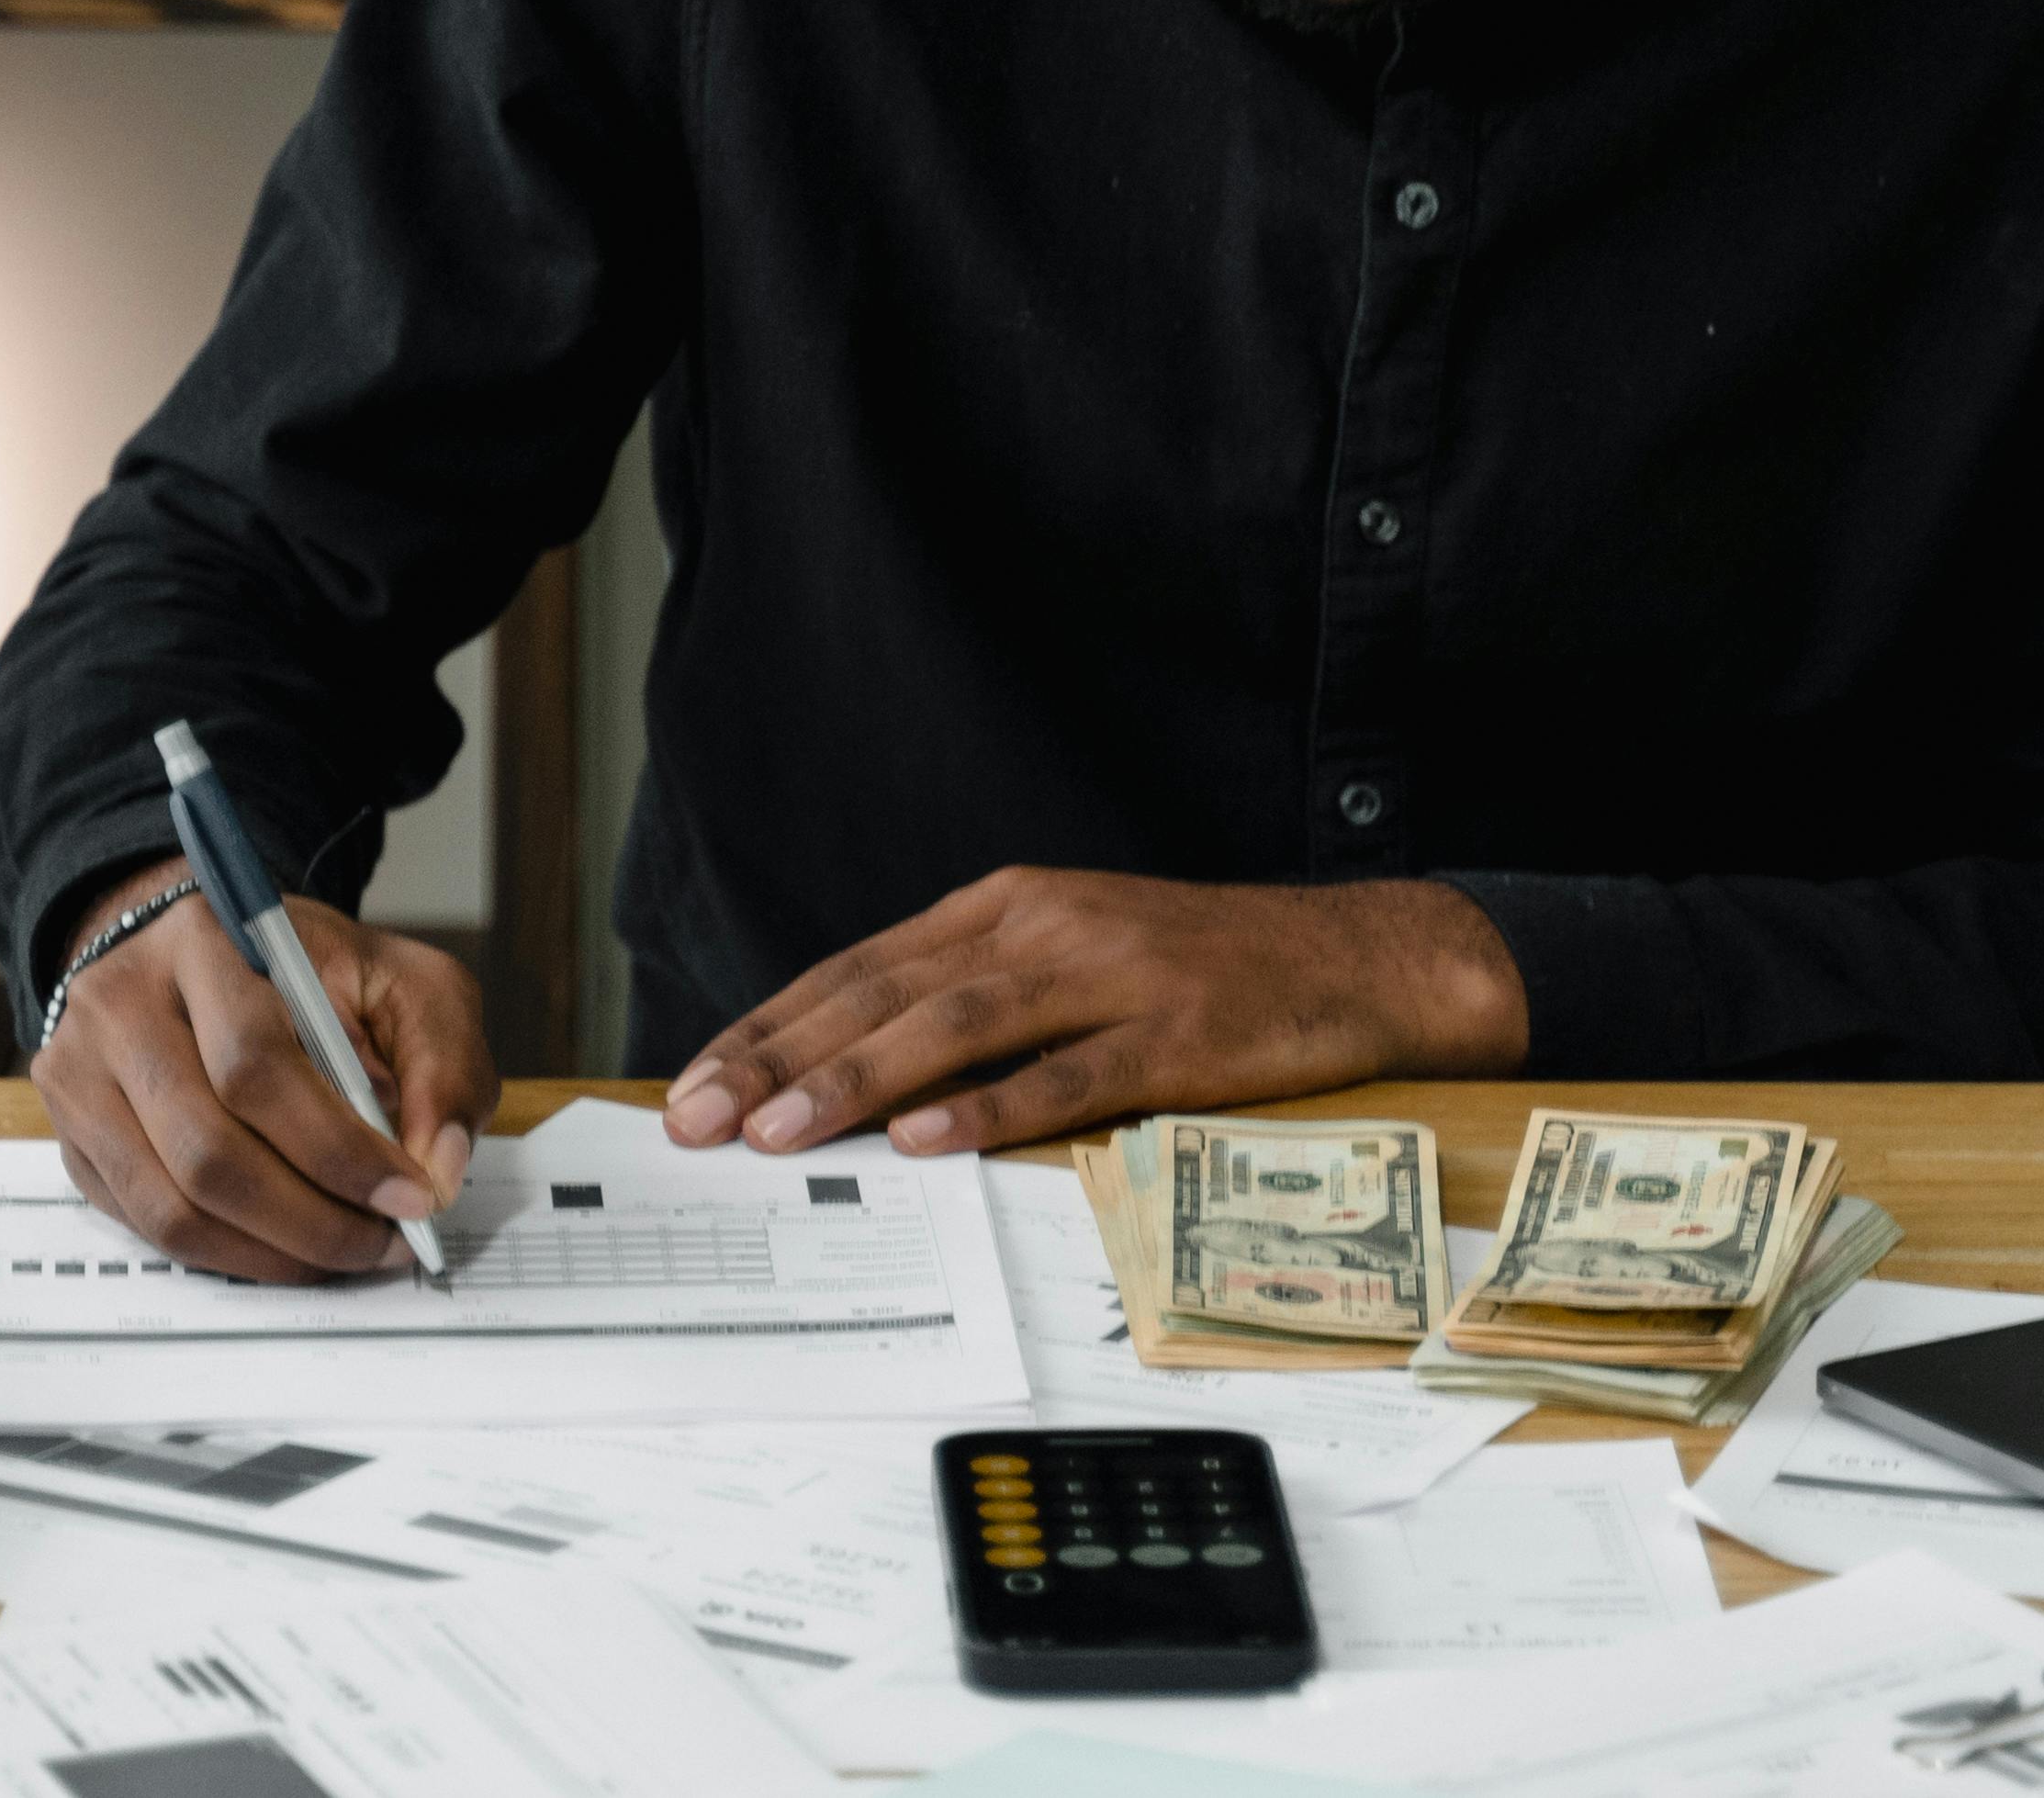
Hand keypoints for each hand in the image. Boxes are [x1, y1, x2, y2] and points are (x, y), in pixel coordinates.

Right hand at [34, 857, 495, 1281]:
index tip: (410, 1197)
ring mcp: (80, 1075)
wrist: (199, 954)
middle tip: (384, 1244)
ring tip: (344, 1252)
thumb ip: (440, 1065)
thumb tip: (435, 1170)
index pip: (255, 1065)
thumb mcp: (404, 982)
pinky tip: (287, 1248)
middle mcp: (121, 1004)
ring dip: (272, 1252)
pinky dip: (228, 1254)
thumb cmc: (311, 972)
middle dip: (312, 1219)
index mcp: (203, 941)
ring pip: (171, 1204)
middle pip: (207, 1150)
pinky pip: (145, 1226)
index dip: (337, 1148)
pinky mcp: (72, 1137)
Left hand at [661, 869, 1527, 1157]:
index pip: (859, 968)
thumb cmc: (1200, 967)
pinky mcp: (1171, 1031)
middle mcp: (1044, 926)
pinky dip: (992, 1106)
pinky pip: (1067, 1074)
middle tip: (699, 1119)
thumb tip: (854, 1071)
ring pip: (958, 1026)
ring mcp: (1109, 975)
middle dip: (780, 1059)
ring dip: (860, 1081)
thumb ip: (973, 995)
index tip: (693, 1083)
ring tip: (781, 1132)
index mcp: (1007, 905)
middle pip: (887, 992)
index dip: (768, 1026)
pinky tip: (930, 1138)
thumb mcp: (1072, 952)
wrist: (1350, 955)